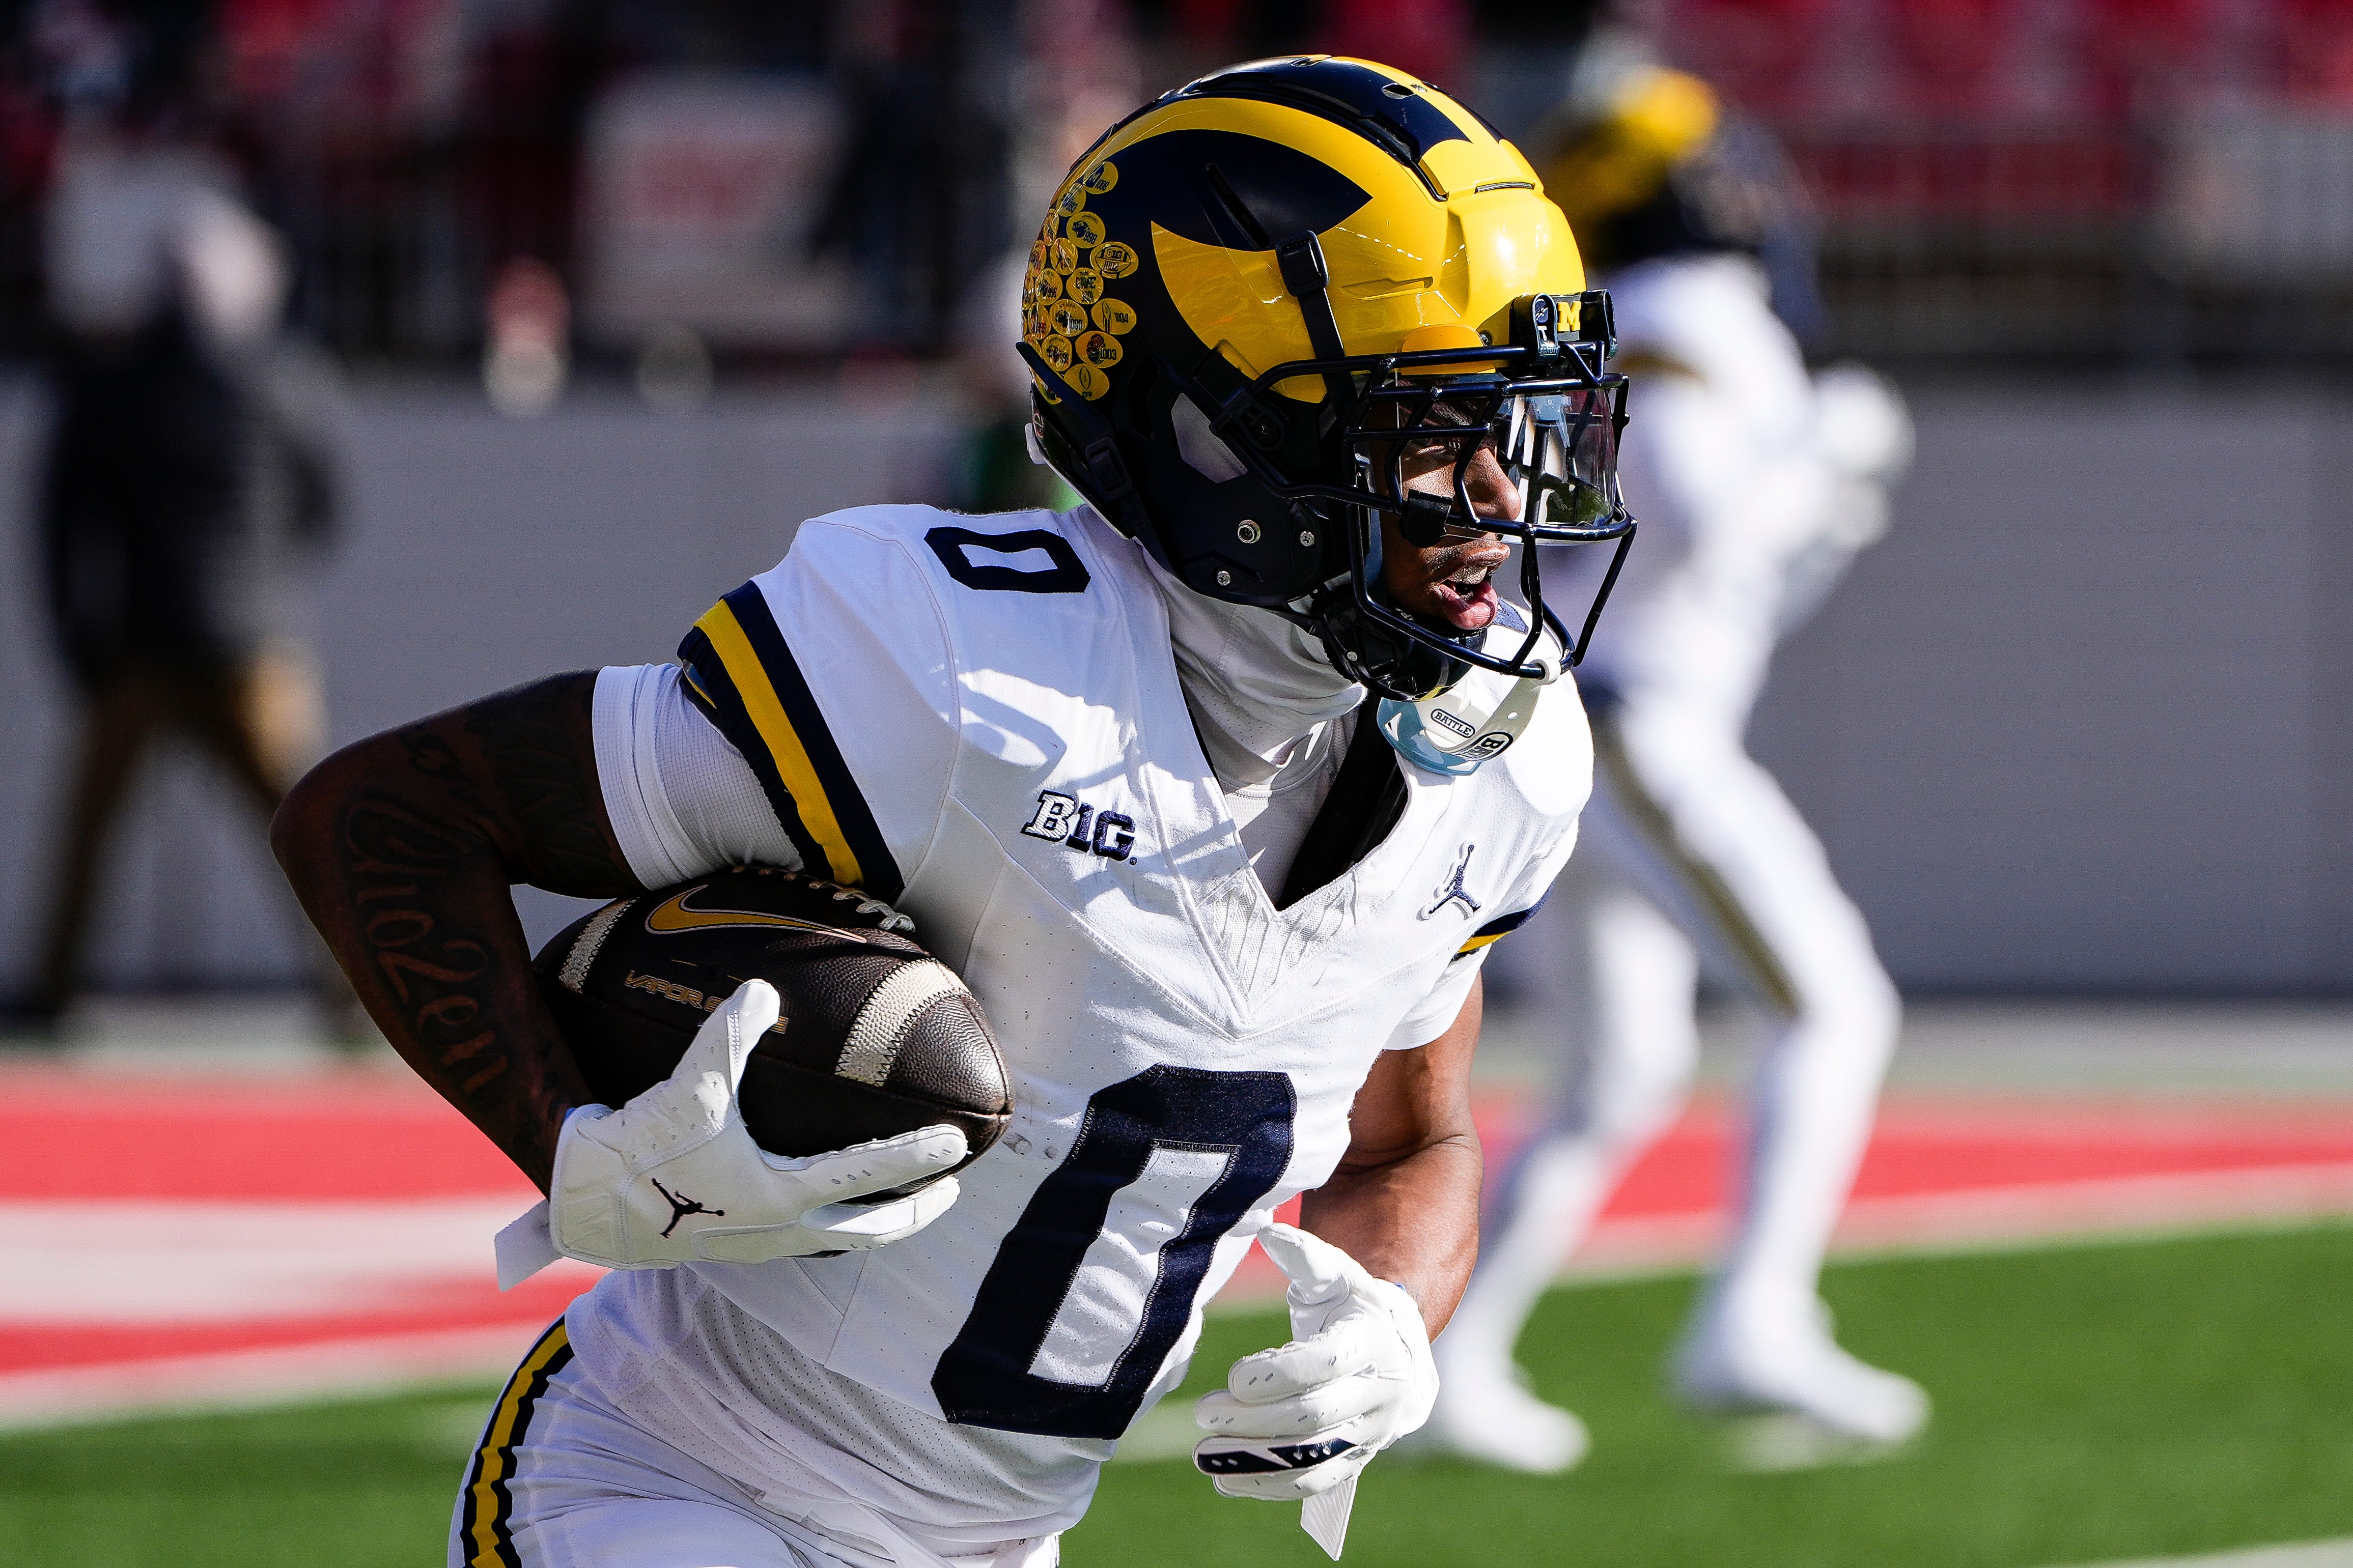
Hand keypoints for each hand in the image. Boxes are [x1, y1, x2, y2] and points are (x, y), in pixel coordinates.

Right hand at [545, 977, 965, 1269]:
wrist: (584, 1204)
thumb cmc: (639, 1147)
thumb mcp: (688, 1088)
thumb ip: (729, 1037)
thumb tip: (764, 991)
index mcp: (779, 1196)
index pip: (867, 1173)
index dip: (916, 1156)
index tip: (956, 1142)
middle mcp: (775, 1231)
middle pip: (867, 1230)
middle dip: (914, 1213)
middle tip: (950, 1190)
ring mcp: (753, 1245)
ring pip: (833, 1240)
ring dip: (872, 1222)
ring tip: (896, 1202)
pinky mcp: (726, 1246)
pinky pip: (796, 1238)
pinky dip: (825, 1222)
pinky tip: (819, 1201)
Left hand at [1192, 1223, 1437, 1500]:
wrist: (1396, 1352)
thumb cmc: (1351, 1307)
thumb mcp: (1335, 1275)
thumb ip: (1305, 1255)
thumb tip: (1268, 1230)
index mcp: (1373, 1342)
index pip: (1327, 1364)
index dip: (1278, 1374)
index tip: (1233, 1375)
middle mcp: (1380, 1393)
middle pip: (1312, 1417)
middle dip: (1252, 1419)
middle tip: (1203, 1412)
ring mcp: (1370, 1434)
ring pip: (1311, 1458)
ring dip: (1253, 1462)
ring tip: (1202, 1454)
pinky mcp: (1355, 1461)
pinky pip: (1314, 1483)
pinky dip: (1268, 1487)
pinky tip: (1225, 1479)